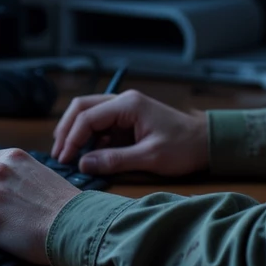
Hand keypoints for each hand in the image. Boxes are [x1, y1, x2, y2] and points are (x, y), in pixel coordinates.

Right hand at [51, 89, 208, 178]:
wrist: (206, 142)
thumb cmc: (183, 147)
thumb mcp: (149, 157)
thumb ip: (115, 160)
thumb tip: (84, 164)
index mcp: (128, 105)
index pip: (88, 116)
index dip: (71, 138)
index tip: (64, 159)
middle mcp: (123, 101)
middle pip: (82, 107)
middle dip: (67, 130)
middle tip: (58, 154)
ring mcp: (125, 109)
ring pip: (89, 114)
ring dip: (76, 133)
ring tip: (68, 157)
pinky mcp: (128, 120)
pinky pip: (101, 126)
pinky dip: (90, 139)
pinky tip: (88, 156)